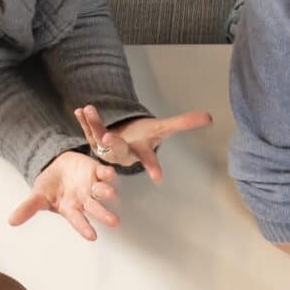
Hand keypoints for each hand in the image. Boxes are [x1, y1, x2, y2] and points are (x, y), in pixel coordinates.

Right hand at [9, 149, 121, 240]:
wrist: (57, 168)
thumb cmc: (50, 187)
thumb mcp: (37, 197)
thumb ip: (28, 208)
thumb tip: (11, 222)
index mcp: (71, 208)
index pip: (78, 220)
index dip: (84, 228)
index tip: (92, 236)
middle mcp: (84, 200)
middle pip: (95, 209)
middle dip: (104, 215)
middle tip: (114, 222)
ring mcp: (92, 186)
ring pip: (102, 191)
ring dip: (106, 192)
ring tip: (111, 194)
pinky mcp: (95, 171)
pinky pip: (103, 172)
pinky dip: (107, 173)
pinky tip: (110, 173)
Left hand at [77, 104, 212, 183]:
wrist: (123, 142)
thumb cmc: (143, 136)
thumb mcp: (163, 128)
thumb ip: (184, 123)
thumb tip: (210, 117)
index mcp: (140, 150)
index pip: (149, 158)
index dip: (153, 167)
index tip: (158, 179)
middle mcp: (123, 151)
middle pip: (119, 148)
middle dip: (113, 143)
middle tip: (107, 139)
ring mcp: (107, 147)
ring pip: (99, 137)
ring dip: (94, 124)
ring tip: (89, 110)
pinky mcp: (95, 140)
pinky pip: (88, 130)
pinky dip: (84, 120)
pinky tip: (79, 110)